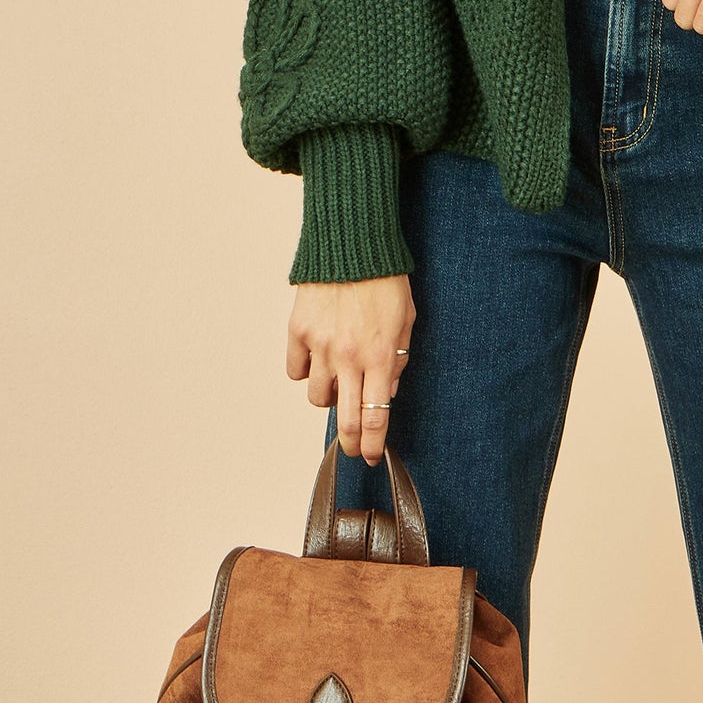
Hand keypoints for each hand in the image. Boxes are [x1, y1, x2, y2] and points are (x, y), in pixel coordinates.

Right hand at [287, 275, 414, 465]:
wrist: (352, 246)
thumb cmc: (385, 280)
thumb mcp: (405, 321)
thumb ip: (396, 360)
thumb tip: (386, 391)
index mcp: (379, 356)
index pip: (375, 416)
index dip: (374, 443)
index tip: (374, 456)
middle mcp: (348, 357)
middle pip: (345, 419)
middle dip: (353, 442)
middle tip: (356, 448)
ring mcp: (319, 346)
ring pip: (317, 397)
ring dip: (330, 398)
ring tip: (339, 383)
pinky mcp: (297, 332)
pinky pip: (296, 370)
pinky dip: (306, 371)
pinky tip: (317, 359)